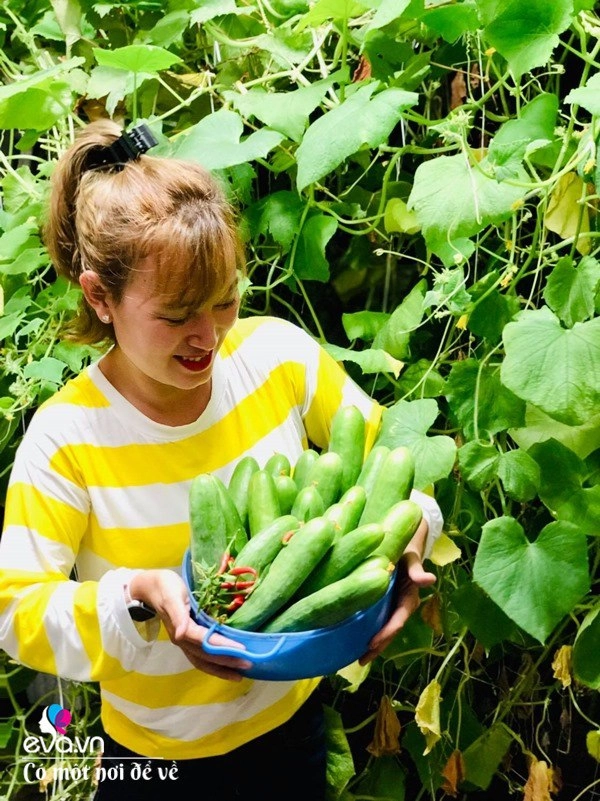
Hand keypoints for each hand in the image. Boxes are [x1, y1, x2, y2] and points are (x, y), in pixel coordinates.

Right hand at [128, 569, 252, 681]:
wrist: (150, 587)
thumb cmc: (164, 586)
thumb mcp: (172, 595)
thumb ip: (177, 614)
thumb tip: (180, 634)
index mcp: (181, 627)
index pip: (205, 640)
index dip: (223, 646)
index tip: (242, 650)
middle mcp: (182, 639)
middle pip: (206, 655)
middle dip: (227, 661)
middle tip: (248, 664)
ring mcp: (183, 642)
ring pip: (203, 661)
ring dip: (221, 669)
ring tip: (240, 674)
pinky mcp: (186, 640)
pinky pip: (200, 657)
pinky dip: (214, 664)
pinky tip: (226, 666)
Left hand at [359, 523, 435, 664]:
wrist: (404, 545)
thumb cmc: (407, 551)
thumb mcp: (412, 558)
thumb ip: (417, 570)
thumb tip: (429, 579)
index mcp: (409, 598)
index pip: (398, 619)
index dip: (386, 632)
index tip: (372, 643)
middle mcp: (401, 607)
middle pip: (390, 631)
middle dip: (378, 647)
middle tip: (361, 659)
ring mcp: (392, 607)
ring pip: (384, 630)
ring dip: (373, 645)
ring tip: (357, 658)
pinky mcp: (384, 604)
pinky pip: (377, 621)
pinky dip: (368, 632)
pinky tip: (353, 640)